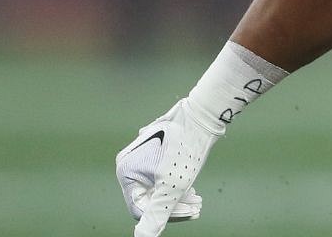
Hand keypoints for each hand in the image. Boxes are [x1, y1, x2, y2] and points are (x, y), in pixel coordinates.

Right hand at [116, 99, 221, 236]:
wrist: (204, 115)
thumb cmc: (186, 149)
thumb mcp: (172, 186)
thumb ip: (157, 213)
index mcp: (126, 170)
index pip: (140, 207)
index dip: (165, 215)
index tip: (190, 214)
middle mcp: (130, 161)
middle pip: (150, 196)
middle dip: (175, 205)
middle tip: (198, 207)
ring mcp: (144, 155)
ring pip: (158, 186)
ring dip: (178, 196)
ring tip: (198, 200)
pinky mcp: (158, 150)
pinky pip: (163, 175)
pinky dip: (177, 183)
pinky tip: (192, 189)